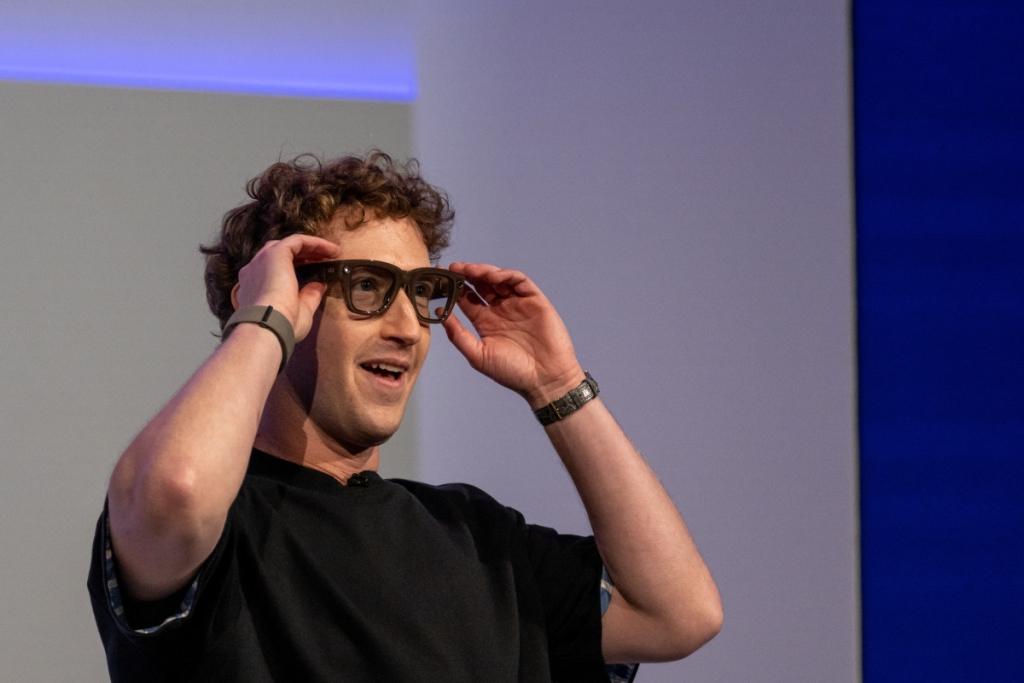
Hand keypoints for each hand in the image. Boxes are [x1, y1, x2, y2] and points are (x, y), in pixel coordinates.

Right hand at [233, 234, 341, 341]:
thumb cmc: (281, 325)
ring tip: (332, 252)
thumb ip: (309, 296)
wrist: (269, 325)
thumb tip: (319, 285)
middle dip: (304, 255)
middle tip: (325, 260)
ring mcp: (262, 261)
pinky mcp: (275, 253)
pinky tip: (331, 249)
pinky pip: (297, 240)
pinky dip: (314, 242)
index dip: (296, 268)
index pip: (274, 271)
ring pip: (289, 245)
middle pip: (281, 254)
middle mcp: (254, 272)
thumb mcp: (300, 311)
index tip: (315, 273)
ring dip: (311, 247)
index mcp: (255, 288)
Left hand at [442, 262, 584, 407]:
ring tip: (470, 270)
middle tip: (453, 269)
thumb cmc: (512, 372)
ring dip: (483, 271)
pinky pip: (520, 281)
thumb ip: (458, 334)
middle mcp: (500, 310)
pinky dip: (506, 275)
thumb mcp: (478, 355)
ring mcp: (518, 304)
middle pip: (480, 285)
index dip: (454, 288)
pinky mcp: (535, 301)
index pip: (466, 298)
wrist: (545, 379)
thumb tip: (439, 312)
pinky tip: (493, 277)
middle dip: (466, 274)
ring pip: (498, 279)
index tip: (440, 279)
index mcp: (485, 322)